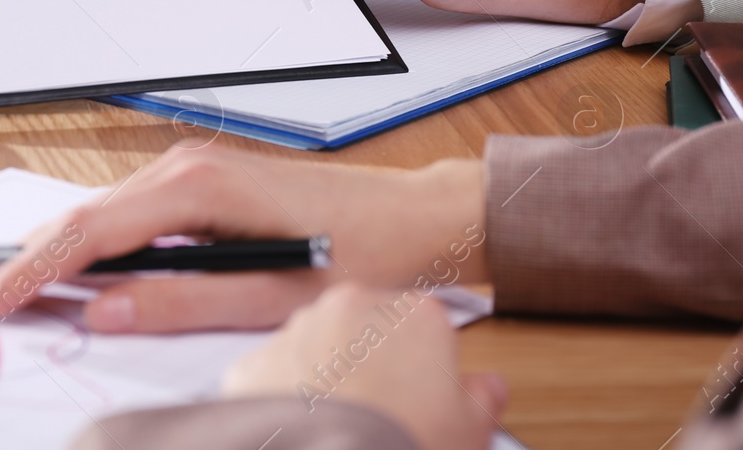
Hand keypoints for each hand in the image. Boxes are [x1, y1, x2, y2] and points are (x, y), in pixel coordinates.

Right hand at [0, 144, 486, 333]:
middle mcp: (189, 168)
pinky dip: (89, 246)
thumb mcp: (277, 298)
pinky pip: (129, 216)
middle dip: (20, 261)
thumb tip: (105, 310)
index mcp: (202, 189)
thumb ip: (186, 300)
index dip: (31, 274)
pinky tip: (60, 273)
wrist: (419, 218)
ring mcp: (195, 172)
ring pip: (100, 217)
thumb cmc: (365, 254)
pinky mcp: (204, 186)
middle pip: (83, 218)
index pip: (92, 234)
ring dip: (49, 254)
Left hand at [223, 283, 504, 449]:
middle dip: (375, 365)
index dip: (429, 370)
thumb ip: (483, 398)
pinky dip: (284, 400)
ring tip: (341, 429)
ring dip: (327, 376)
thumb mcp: (470, 430)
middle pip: (371, 330)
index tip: (426, 399)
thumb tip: (487, 389)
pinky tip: (307, 432)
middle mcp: (354, 307)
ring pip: (319, 347)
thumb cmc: (401, 444)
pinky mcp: (255, 362)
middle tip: (382, 417)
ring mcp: (300, 330)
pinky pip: (275, 376)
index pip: (429, 329)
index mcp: (416, 314)